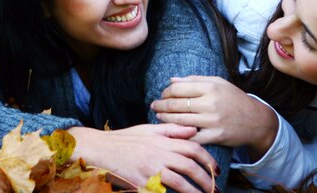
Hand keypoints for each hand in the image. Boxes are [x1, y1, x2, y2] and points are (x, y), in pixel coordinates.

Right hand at [68, 124, 217, 192]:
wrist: (100, 150)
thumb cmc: (124, 140)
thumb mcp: (148, 130)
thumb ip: (172, 130)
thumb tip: (193, 130)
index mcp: (162, 141)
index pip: (193, 148)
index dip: (208, 159)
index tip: (217, 170)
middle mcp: (159, 155)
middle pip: (190, 167)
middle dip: (206, 179)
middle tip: (215, 189)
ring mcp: (150, 170)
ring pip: (179, 183)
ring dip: (195, 192)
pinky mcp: (141, 184)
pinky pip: (161, 192)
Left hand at [151, 76, 277, 159]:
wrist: (256, 120)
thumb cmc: (234, 99)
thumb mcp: (218, 83)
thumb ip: (194, 80)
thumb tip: (171, 80)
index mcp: (210, 87)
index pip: (178, 88)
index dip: (166, 92)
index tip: (163, 94)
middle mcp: (210, 103)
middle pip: (176, 104)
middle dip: (161, 105)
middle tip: (154, 106)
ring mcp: (212, 121)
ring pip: (179, 120)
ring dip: (165, 119)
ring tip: (159, 116)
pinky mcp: (215, 137)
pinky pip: (191, 137)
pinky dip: (178, 134)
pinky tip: (170, 131)